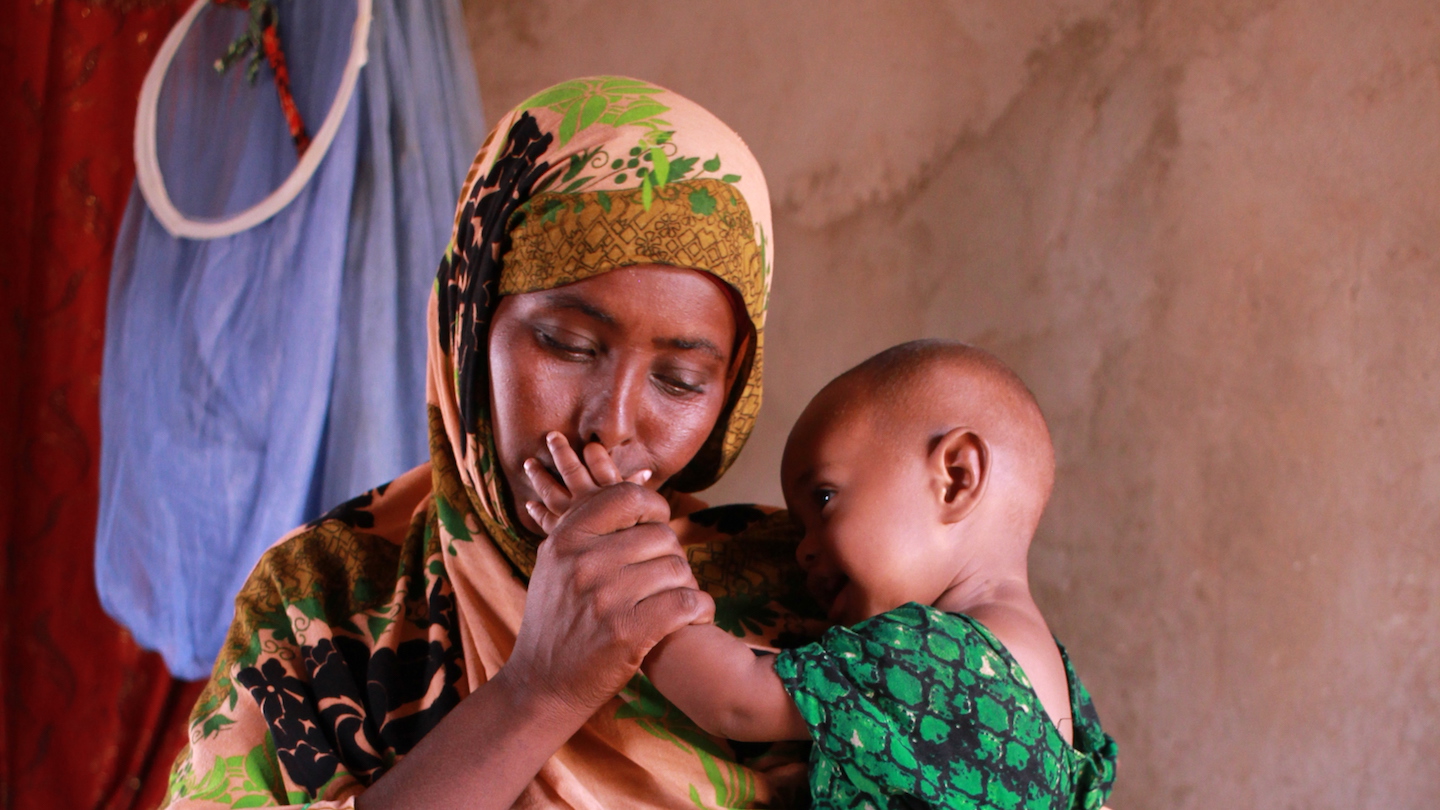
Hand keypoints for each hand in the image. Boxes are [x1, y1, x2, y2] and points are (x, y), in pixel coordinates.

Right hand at [505, 433, 710, 717]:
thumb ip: (589, 525)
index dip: (654, 505)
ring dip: (686, 584)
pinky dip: (700, 608)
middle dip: (671, 555)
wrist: (542, 685)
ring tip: (679, 599)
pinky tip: (694, 615)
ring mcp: (606, 598)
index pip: (627, 498)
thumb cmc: (557, 620)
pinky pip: (687, 602)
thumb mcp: (555, 564)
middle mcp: (583, 564)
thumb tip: (637, 477)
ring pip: (677, 568)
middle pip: (660, 535)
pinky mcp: (629, 632)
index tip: (660, 522)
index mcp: (566, 540)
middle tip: (668, 577)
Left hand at [523, 432, 651, 533]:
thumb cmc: (635, 536)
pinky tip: (530, 505)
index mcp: (610, 493)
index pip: (601, 466)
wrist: (615, 562)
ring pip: (553, 492)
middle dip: (562, 453)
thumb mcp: (641, 511)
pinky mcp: (562, 532)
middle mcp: (588, 500)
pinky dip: (538, 512)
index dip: (596, 455)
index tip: (591, 444)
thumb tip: (645, 471)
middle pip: (572, 471)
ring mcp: (573, 515)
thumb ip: (637, 489)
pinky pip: (547, 519)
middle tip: (551, 435)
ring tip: (528, 463)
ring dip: (541, 477)